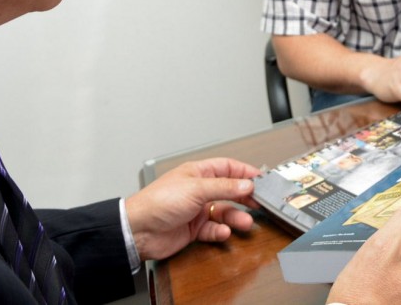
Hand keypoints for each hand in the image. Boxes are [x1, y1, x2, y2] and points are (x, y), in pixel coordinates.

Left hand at [124, 157, 259, 260]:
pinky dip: (220, 231)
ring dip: (235, 217)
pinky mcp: (193, 229)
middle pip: (229, 191)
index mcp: (197, 173)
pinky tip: (223, 232)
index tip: (262, 179)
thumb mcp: (196, 189)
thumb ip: (224, 187)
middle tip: (260, 203)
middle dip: (244, 197)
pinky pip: (213, 229)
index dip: (245, 172)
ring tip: (245, 223)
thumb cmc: (159, 201)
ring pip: (223, 212)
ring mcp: (196, 210)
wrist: (139, 230)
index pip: (227, 168)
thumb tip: (247, 184)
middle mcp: (198, 190)